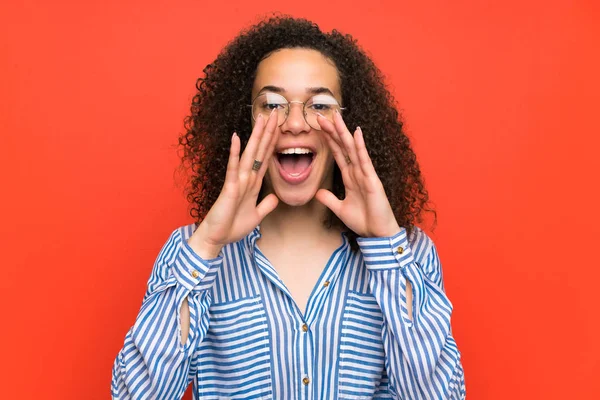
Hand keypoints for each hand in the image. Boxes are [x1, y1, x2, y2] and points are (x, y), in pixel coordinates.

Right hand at [188, 109, 279, 256]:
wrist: (216, 239)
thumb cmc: (232, 227)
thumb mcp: (256, 216)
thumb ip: (265, 205)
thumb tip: (275, 197)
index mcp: (253, 183)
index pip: (266, 157)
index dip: (273, 141)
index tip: (280, 126)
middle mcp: (246, 178)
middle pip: (260, 150)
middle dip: (268, 132)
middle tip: (276, 112)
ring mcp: (237, 181)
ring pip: (249, 155)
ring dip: (255, 136)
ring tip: (261, 118)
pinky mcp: (229, 188)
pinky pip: (233, 168)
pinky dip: (235, 153)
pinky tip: (236, 138)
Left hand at [315, 111, 400, 237]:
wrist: (377, 234)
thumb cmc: (364, 221)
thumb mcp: (340, 209)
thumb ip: (329, 200)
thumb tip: (318, 193)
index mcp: (350, 177)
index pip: (338, 153)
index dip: (329, 140)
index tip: (319, 127)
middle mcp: (357, 172)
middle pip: (343, 146)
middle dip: (332, 131)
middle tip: (321, 115)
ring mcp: (365, 174)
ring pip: (352, 149)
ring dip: (343, 133)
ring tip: (335, 117)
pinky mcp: (372, 180)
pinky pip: (364, 160)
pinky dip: (360, 146)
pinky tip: (356, 133)